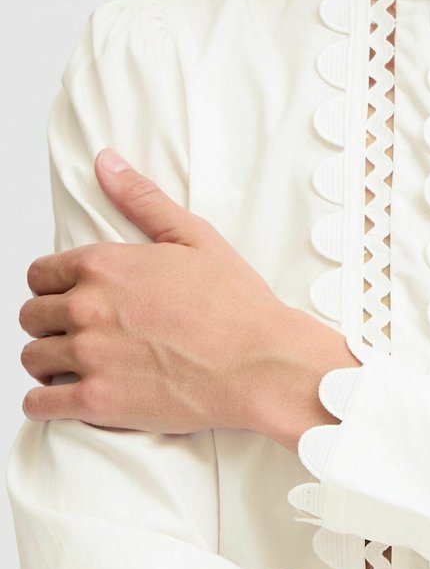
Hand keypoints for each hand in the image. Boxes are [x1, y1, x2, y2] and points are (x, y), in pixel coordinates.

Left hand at [18, 147, 359, 444]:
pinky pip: (40, 404)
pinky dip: (42, 404)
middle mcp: (87, 308)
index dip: (53, 288)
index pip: (40, 274)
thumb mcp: (194, 238)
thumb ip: (142, 200)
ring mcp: (89, 356)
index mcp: (103, 266)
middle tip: (75, 337)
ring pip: (32, 358)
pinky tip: (58, 401)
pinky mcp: (97, 402)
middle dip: (49, 325)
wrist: (260, 365)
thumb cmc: (237, 308)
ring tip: (69, 369)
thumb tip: (107, 164)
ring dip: (46, 363)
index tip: (70, 302)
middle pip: (31, 316)